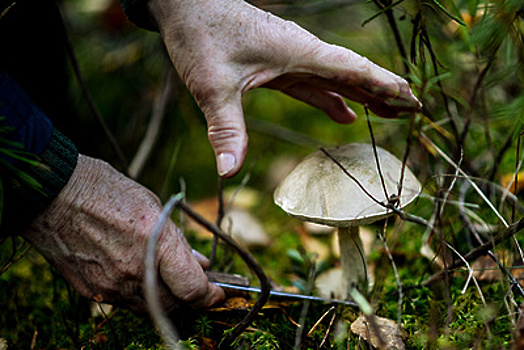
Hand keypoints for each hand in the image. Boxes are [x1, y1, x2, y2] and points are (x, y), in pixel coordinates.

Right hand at [20, 154, 224, 311]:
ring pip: (149, 308)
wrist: (52, 194)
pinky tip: (140, 276)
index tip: (218, 293)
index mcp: (154, 242)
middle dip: (190, 299)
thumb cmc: (106, 190)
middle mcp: (133, 270)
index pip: (192, 289)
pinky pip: (124, 302)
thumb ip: (177, 241)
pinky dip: (139, 294)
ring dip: (165, 298)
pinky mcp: (91, 291)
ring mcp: (109, 285)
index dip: (211, 296)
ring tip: (168, 279)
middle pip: (174, 305)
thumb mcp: (154, 206)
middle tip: (197, 287)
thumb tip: (198, 263)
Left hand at [147, 0, 420, 176]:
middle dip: (384, 93)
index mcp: (300, 53)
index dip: (386, 86)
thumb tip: (228, 173)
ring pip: (335, 79)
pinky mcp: (275, 63)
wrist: (183, 3)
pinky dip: (330, 98)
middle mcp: (301, 53)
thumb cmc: (201, 34)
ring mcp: (289, 57)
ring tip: (388, 113)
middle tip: (413, 111)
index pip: (355, 71)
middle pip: (354, 74)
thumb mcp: (214, 85)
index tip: (414, 100)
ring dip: (362, 96)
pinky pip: (312, 83)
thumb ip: (226, 129)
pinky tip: (343, 113)